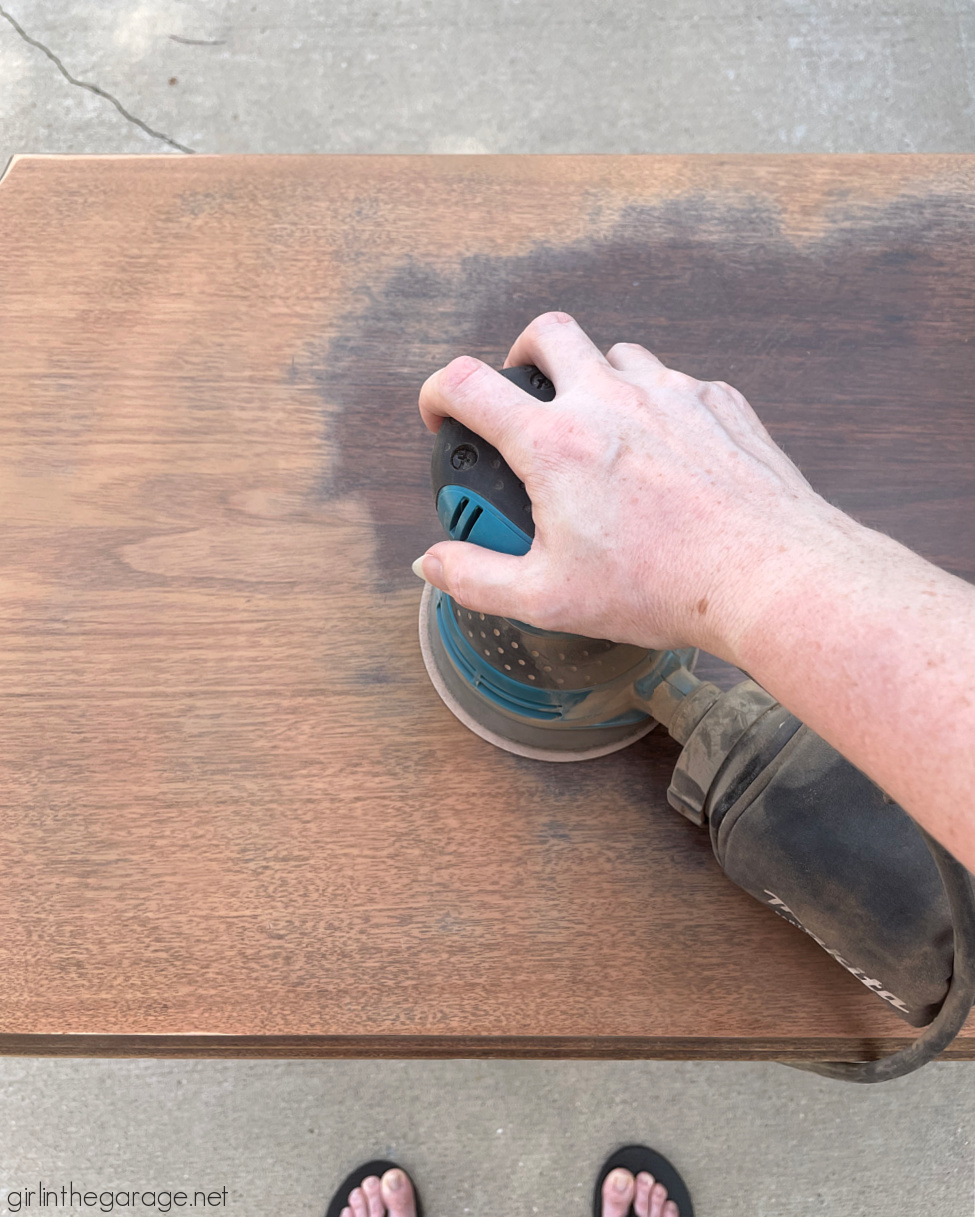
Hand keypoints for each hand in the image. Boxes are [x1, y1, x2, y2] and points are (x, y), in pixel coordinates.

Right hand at [416, 311, 852, 659]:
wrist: (768, 575)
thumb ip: (477, 578)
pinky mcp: (720, 402)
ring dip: (596, 379)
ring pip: (618, 354)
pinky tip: (667, 456)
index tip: (443, 417)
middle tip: (524, 395)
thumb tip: (431, 565)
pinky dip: (657, 406)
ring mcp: (671, 393)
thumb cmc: (661, 588)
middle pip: (548, 332)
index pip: (469, 385)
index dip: (438, 394)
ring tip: (602, 433)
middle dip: (522, 354)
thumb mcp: (548, 598)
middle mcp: (610, 399)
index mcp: (556, 443)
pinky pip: (676, 383)